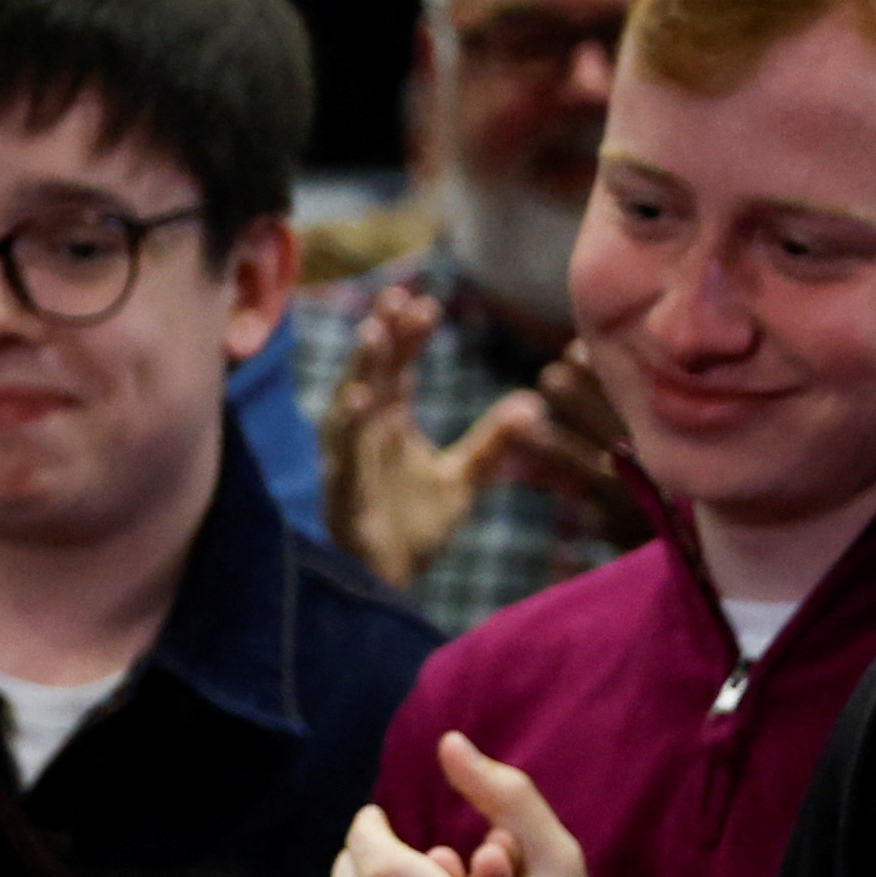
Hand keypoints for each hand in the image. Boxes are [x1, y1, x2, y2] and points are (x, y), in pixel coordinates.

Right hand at [320, 294, 632, 589]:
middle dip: (383, 334)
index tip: (428, 304)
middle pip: (372, 372)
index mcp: (391, 421)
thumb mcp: (465, 478)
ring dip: (359, 368)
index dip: (410, 336)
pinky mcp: (342, 488)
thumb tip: (533, 403)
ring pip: (350, 402)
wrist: (394, 579)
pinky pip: (342, 451)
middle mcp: (366, 431)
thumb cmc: (417, 526)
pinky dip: (348, 425)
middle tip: (398, 297)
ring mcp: (350, 457)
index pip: (400, 367)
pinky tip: (359, 400)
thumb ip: (493, 441)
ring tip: (373, 334)